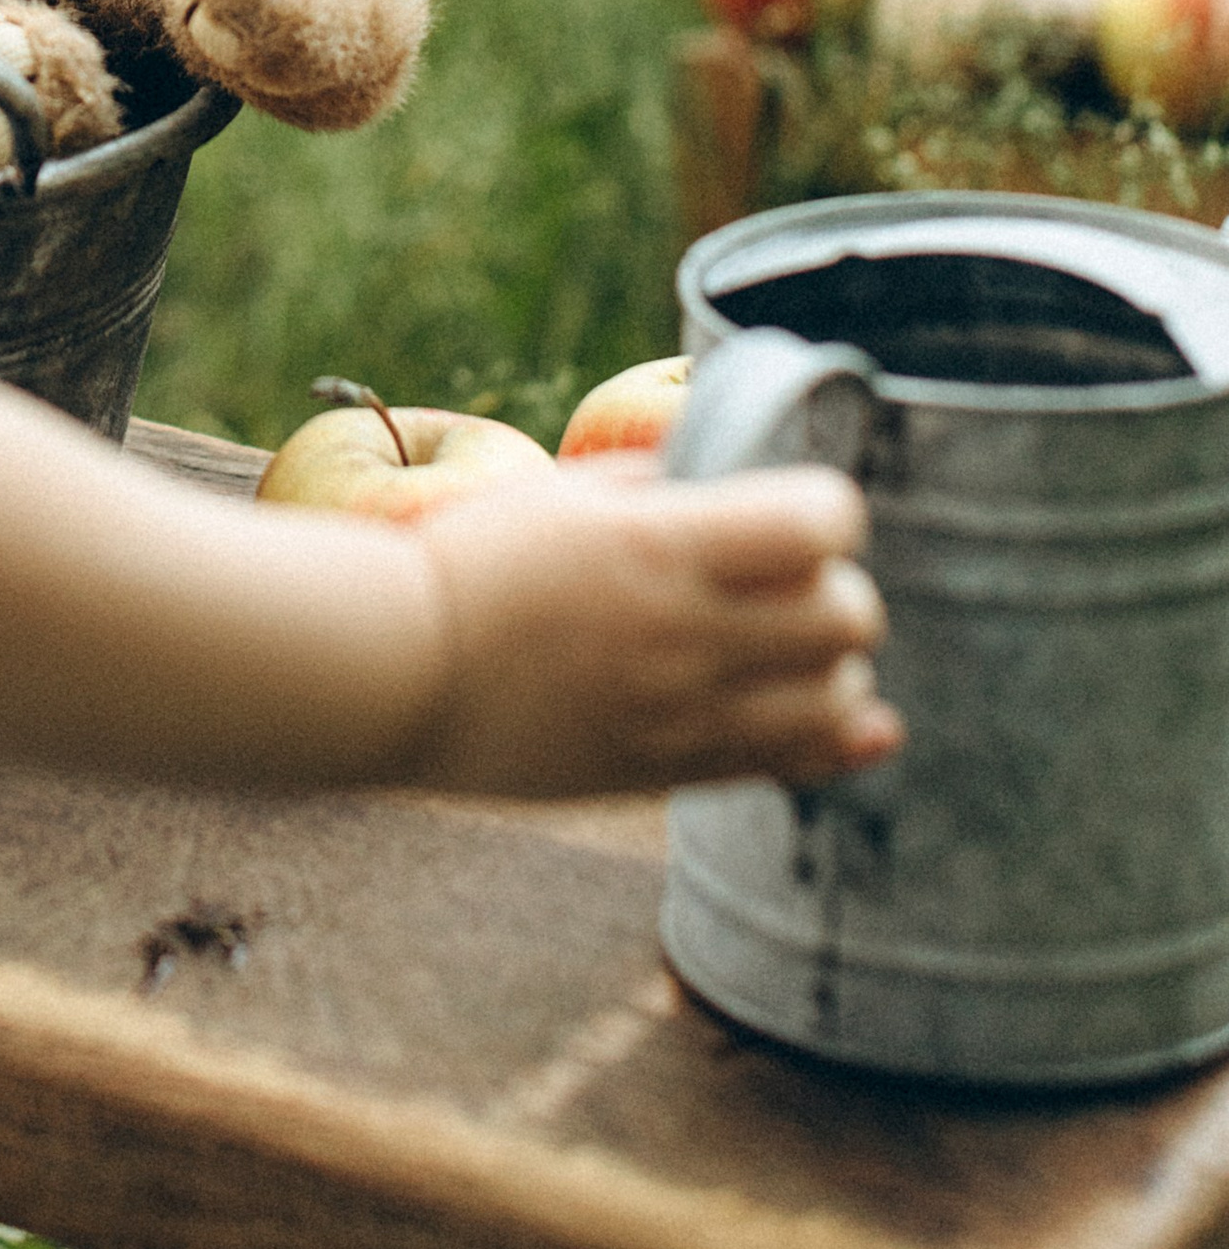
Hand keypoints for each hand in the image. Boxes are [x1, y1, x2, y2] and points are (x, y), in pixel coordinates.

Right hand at [397, 457, 897, 798]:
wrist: (400, 668)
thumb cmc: (472, 562)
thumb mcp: (566, 494)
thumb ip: (660, 484)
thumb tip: (733, 477)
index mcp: (656, 544)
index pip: (819, 525)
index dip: (824, 512)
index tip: (796, 513)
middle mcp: (682, 630)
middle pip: (848, 617)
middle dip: (833, 592)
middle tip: (786, 587)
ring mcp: (678, 710)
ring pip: (835, 698)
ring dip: (831, 668)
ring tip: (787, 653)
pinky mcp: (664, 772)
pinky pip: (790, 765)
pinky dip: (834, 740)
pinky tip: (847, 719)